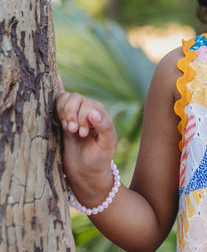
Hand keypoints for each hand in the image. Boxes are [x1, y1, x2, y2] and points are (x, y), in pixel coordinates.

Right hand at [56, 76, 117, 202]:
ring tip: (66, 128)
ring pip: (64, 99)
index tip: (81, 133)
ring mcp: (74, 115)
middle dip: (71, 113)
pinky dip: (57, 89)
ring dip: (62, 111)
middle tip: (72, 131)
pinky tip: (55, 77)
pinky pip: (58, 101)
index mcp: (100, 114)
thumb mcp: (107, 145)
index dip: (82, 116)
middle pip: (75, 98)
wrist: (86, 174)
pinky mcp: (62, 120)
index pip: (88, 104)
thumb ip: (104, 127)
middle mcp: (87, 111)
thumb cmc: (99, 159)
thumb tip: (92, 111)